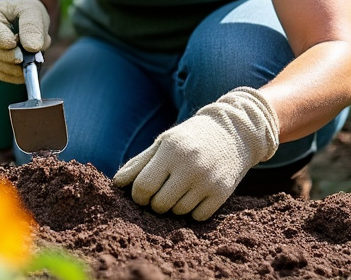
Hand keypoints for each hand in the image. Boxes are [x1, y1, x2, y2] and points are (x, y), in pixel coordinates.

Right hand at [0, 0, 50, 83]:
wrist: (22, 17)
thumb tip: (33, 48)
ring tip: (33, 61)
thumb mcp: (32, 11)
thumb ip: (32, 27)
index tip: (23, 51)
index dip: (9, 45)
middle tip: (34, 58)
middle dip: (16, 58)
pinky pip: (0, 74)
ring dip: (17, 68)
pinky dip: (14, 76)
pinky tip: (25, 72)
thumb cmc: (25, 11)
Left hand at [112, 87, 279, 219]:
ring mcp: (208, 181)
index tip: (142, 192)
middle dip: (155, 203)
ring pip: (178, 212)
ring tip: (180, 189)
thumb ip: (138, 163)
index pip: (143, 187)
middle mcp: (190, 167)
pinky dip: (193, 211)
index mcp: (171, 151)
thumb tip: (116, 184)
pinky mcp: (223, 194)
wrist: (233, 133)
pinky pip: (198, 217)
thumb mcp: (163, 143)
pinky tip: (195, 195)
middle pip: (159, 205)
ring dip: (174, 206)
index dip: (138, 195)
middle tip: (161, 191)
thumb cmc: (190, 138)